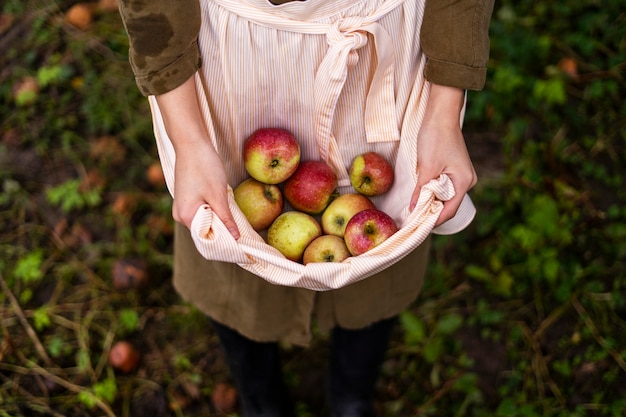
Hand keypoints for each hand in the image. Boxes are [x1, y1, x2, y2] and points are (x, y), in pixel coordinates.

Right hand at [172, 140, 239, 239]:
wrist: (191, 143)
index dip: (224, 241)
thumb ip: (226, 219)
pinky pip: (202, 211)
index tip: (240, 241)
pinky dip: (213, 210)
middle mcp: (180, 214)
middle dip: (222, 229)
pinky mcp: (186, 198)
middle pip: (205, 230)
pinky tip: (223, 204)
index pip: (206, 238)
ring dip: (219, 218)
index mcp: (186, 216)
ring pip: (205, 220)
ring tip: (233, 215)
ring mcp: (182, 206)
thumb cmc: (204, 167)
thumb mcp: (218, 195)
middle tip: (241, 228)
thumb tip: (235, 238)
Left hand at [409, 84, 476, 226]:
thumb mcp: (426, 167)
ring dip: (430, 202)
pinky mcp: (454, 170)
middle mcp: (467, 181)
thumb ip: (420, 191)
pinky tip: (420, 196)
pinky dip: (432, 193)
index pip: (449, 211)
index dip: (432, 221)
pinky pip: (443, 187)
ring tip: (414, 210)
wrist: (440, 115)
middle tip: (412, 221)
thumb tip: (413, 210)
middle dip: (430, 213)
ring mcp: (461, 175)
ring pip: (445, 196)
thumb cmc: (435, 138)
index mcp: (464, 182)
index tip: (417, 228)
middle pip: (448, 205)